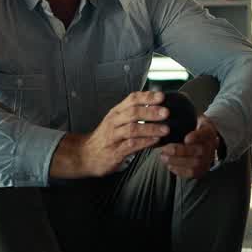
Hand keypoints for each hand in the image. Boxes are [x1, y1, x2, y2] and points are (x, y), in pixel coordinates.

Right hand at [50, 90, 167, 177]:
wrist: (85, 155)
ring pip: (132, 129)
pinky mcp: (114, 152)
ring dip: (150, 128)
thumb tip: (156, 107)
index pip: (132, 99)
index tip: (161, 96)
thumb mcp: (116, 122)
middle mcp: (113, 122)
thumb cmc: (106, 138)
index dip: (147, 97)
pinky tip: (155, 142)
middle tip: (166, 112)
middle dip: (151, 111)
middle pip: (133, 113)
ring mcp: (113, 137)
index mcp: (116, 113)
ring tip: (165, 129)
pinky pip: (131, 145)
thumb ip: (132, 114)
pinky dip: (144, 142)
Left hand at [159, 115, 220, 178]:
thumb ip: (183, 114)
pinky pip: (192, 173)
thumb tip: (164, 111)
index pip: (205, 134)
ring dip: (177, 161)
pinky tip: (169, 164)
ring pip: (195, 164)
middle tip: (165, 149)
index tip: (186, 138)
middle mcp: (211, 146)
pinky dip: (179, 170)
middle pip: (200, 151)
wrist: (204, 140)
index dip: (197, 137)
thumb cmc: (193, 127)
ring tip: (163, 156)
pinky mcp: (202, 170)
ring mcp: (208, 159)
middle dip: (181, 151)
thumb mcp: (192, 116)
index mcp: (209, 130)